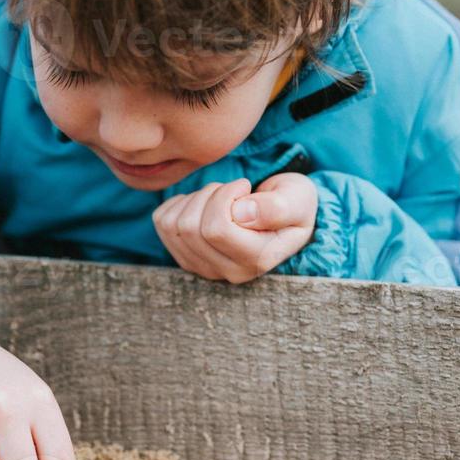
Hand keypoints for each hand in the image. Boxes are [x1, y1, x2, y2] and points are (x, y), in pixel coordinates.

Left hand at [153, 173, 317, 284]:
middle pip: (189, 227)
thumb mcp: (297, 199)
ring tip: (222, 198)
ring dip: (195, 198)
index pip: (216, 228)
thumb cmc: (291, 204)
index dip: (225, 196)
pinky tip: (205, 204)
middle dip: (208, 195)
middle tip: (232, 191)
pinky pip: (162, 222)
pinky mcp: (187, 258)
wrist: (284, 215)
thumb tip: (241, 213)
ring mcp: (204, 268)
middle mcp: (228, 272)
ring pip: (173, 224)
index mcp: (257, 261)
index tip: (244, 187)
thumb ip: (276, 207)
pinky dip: (180, 203)